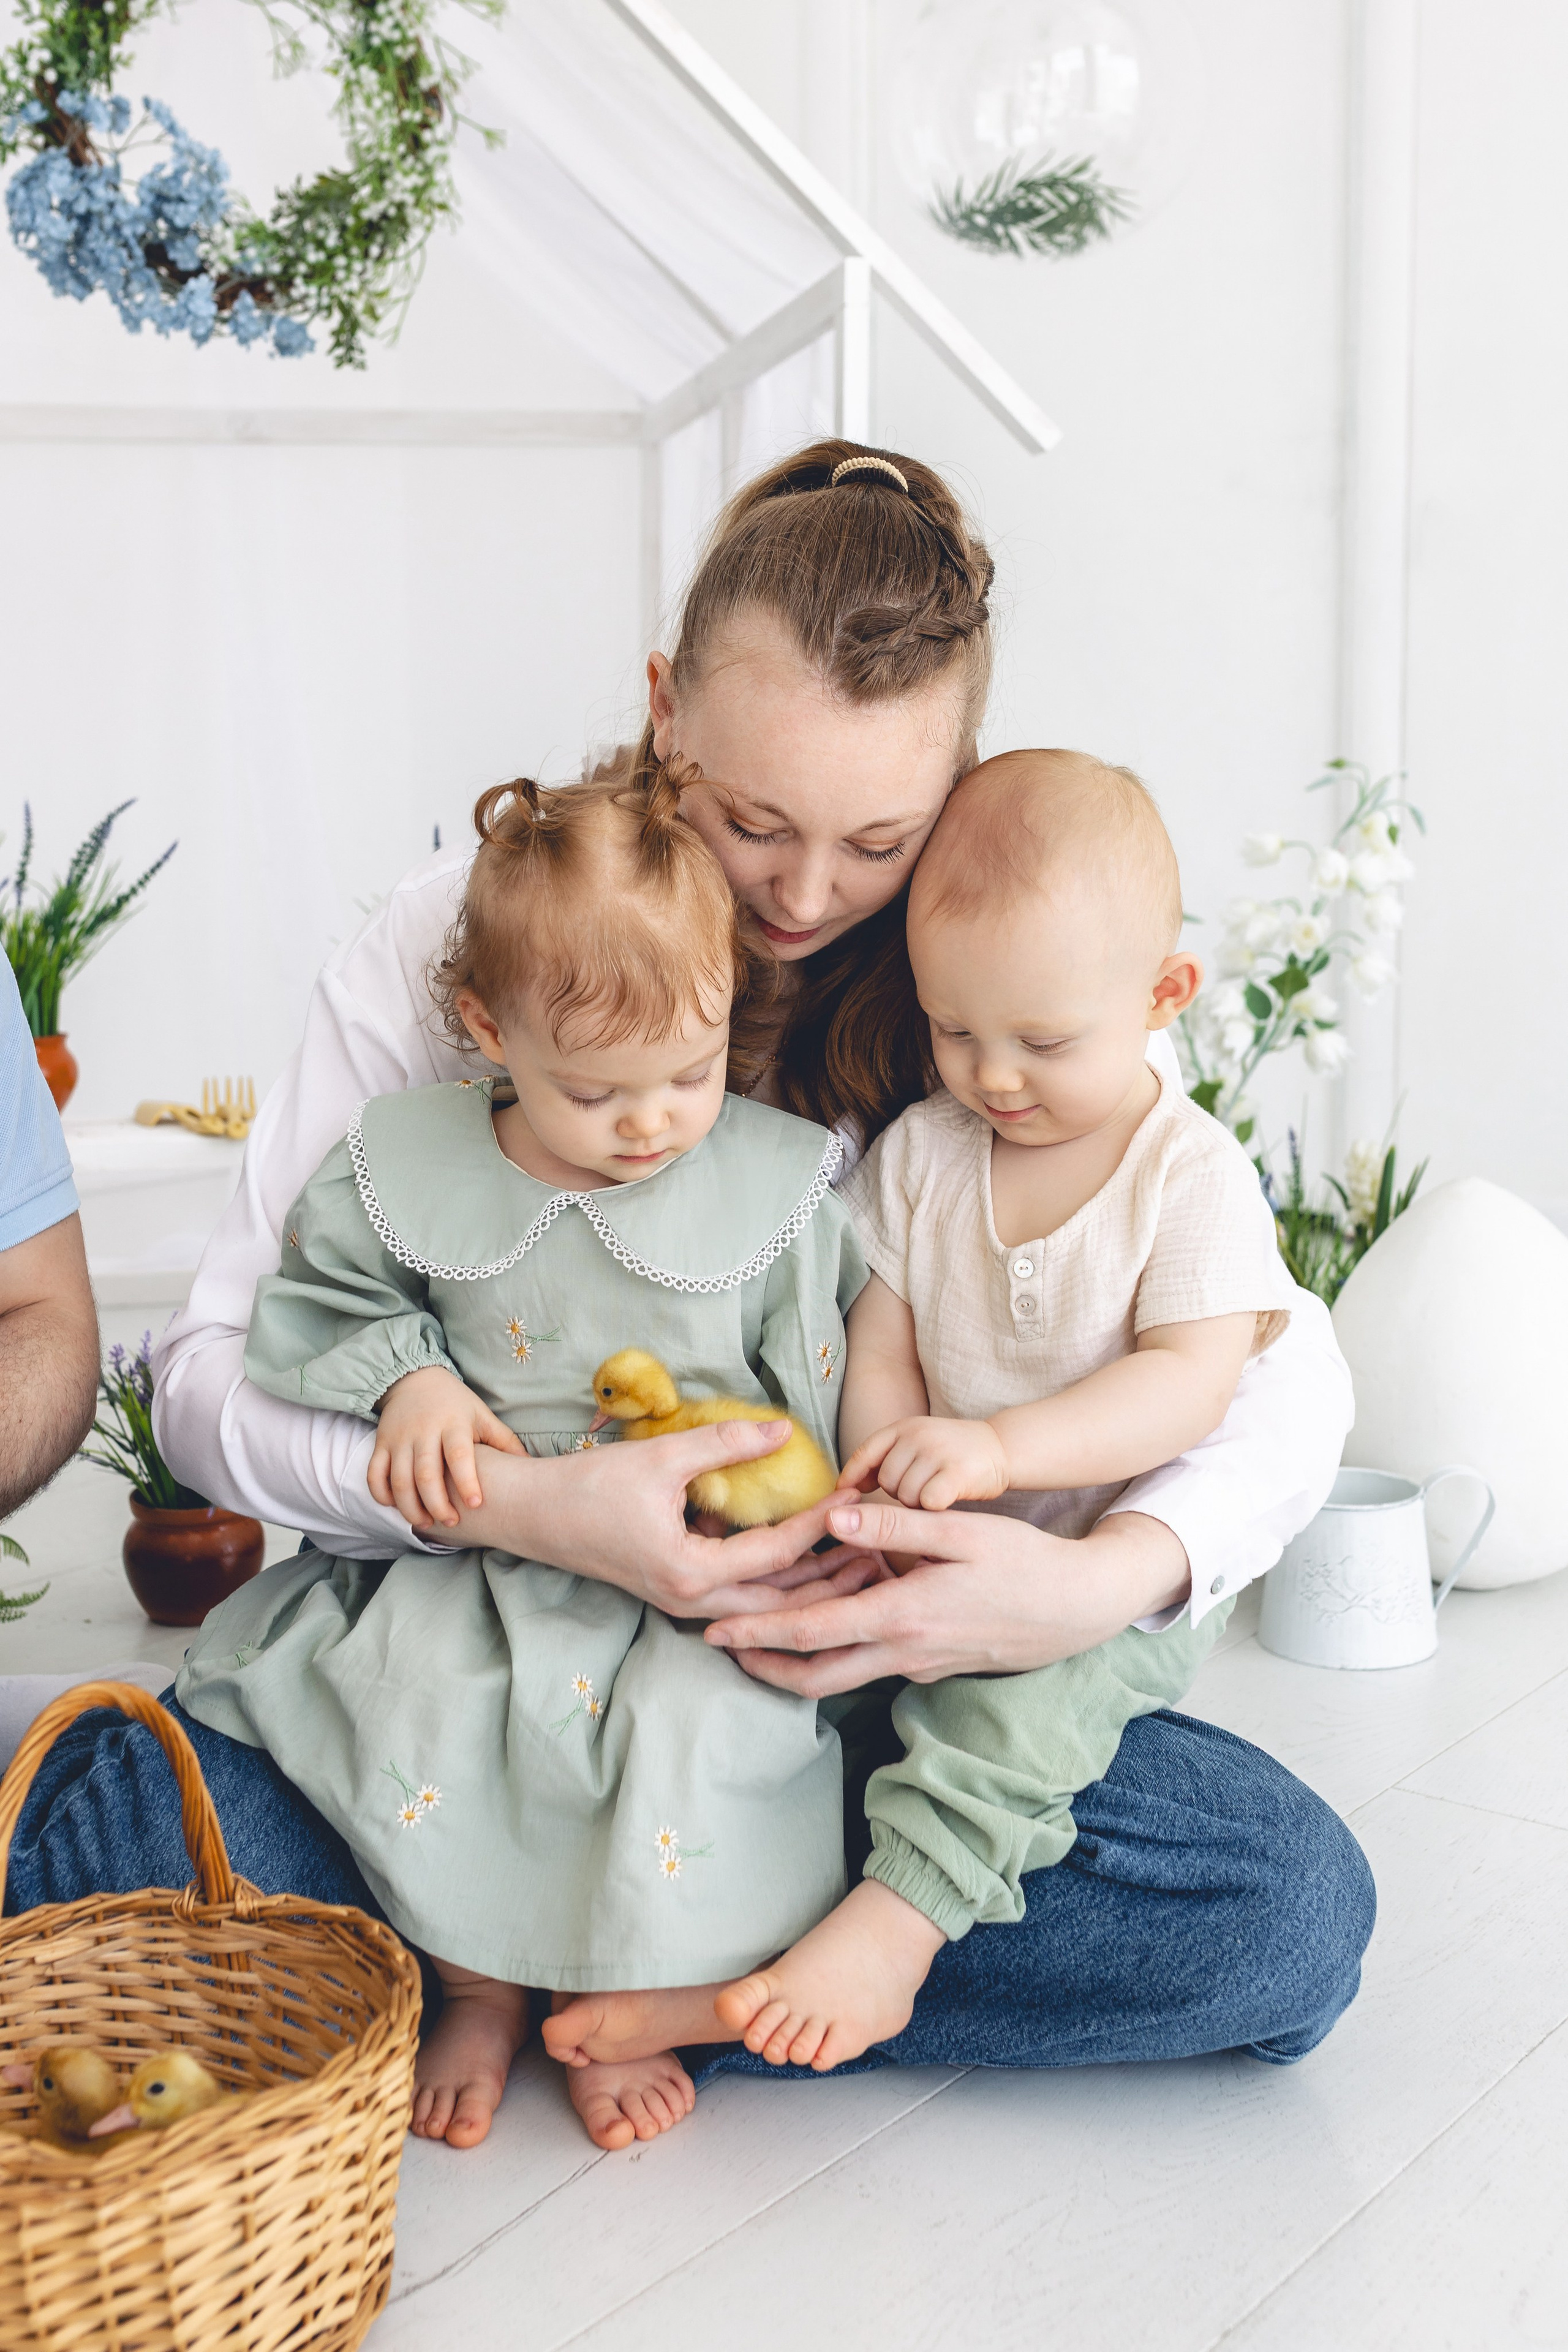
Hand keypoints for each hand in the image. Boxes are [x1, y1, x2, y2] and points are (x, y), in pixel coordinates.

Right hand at [370, 1366, 524, 1527]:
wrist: (414, 1378)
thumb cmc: (456, 1404)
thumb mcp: (482, 1416)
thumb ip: (504, 1442)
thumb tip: (531, 1467)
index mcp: (454, 1424)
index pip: (459, 1455)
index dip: (466, 1482)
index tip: (476, 1504)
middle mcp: (424, 1431)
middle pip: (425, 1474)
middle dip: (437, 1503)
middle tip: (452, 1522)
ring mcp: (399, 1438)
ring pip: (399, 1479)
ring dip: (410, 1507)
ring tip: (426, 1523)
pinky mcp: (381, 1443)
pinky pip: (375, 1474)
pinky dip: (381, 1494)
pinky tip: (395, 1507)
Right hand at [411, 1417, 878, 1616]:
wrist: (532, 1516)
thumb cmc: (589, 1486)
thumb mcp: (662, 1458)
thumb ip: (724, 1444)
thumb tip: (784, 1428)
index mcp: (691, 1573)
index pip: (776, 1555)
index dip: (821, 1526)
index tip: (858, 1499)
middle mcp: (692, 1601)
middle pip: (782, 1601)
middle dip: (833, 1579)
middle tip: (882, 1553)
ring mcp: (684, 1603)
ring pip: (764, 1607)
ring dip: (810, 1587)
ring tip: (858, 1562)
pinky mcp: (677, 1593)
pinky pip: (742, 1598)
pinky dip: (778, 1585)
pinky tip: (807, 1563)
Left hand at [703, 1504, 1191, 1695]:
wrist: (1079, 1609)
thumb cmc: (1025, 1561)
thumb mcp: (963, 1531)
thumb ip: (896, 1526)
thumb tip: (836, 1515)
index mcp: (902, 1616)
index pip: (812, 1633)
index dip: (757, 1634)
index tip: (713, 1632)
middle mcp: (903, 1653)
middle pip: (813, 1677)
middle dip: (760, 1665)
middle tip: (718, 1647)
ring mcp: (918, 1667)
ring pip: (840, 1679)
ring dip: (794, 1663)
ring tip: (755, 1638)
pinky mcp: (932, 1667)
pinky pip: (869, 1667)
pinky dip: (835, 1652)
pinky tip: (824, 1620)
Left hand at [841, 1415, 1010, 1510]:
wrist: (1002, 1447)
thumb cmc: (953, 1453)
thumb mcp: (917, 1443)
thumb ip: (886, 1459)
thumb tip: (847, 1486)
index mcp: (904, 1426)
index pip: (865, 1452)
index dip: (851, 1477)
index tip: (843, 1497)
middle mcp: (918, 1435)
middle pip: (886, 1481)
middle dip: (899, 1493)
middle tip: (922, 1489)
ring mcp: (938, 1452)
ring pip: (906, 1496)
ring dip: (918, 1503)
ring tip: (937, 1493)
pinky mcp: (957, 1472)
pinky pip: (928, 1503)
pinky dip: (934, 1508)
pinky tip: (948, 1501)